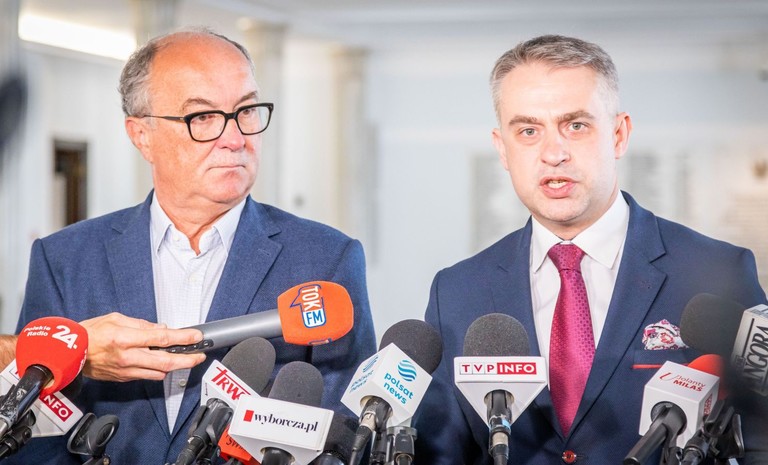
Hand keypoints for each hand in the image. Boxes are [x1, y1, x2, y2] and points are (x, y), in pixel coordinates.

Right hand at [79, 312, 205, 381]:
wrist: (69, 352)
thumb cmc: (90, 332)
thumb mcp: (116, 318)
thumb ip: (142, 324)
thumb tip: (161, 329)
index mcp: (125, 338)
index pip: (162, 339)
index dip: (183, 338)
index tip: (196, 336)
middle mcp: (127, 356)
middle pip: (165, 362)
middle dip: (187, 360)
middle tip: (200, 356)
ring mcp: (125, 370)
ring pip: (158, 373)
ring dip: (175, 367)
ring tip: (185, 359)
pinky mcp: (122, 378)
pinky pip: (146, 376)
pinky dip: (158, 371)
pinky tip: (163, 364)